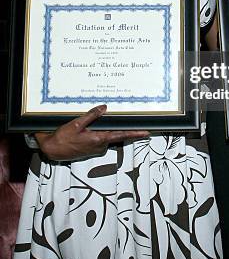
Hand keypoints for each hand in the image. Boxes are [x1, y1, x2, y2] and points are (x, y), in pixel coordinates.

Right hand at [34, 105, 149, 160]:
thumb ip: (92, 115)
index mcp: (98, 139)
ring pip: (106, 137)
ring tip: (94, 124)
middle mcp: (100, 146)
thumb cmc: (63, 138)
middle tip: (127, 122)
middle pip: (115, 135)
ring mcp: (96, 149)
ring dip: (105, 130)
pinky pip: (100, 140)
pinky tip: (89, 130)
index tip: (145, 133)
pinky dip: (98, 134)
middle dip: (120, 128)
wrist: (52, 150)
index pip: (121, 135)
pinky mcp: (91, 150)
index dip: (134, 134)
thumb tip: (104, 108)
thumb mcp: (77, 124)